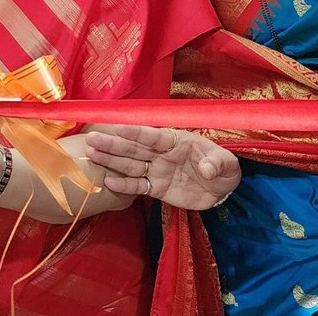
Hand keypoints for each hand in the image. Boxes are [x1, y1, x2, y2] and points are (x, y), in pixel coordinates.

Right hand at [83, 125, 239, 209]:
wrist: (222, 190)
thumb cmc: (223, 168)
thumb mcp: (227, 164)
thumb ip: (217, 163)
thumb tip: (207, 169)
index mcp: (176, 141)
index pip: (153, 136)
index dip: (136, 132)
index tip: (117, 128)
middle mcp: (162, 154)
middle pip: (134, 148)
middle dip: (114, 144)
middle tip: (91, 139)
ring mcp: (157, 171)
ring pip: (131, 165)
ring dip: (111, 160)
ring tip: (91, 154)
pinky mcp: (157, 188)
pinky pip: (138, 186)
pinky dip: (124, 185)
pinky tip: (107, 181)